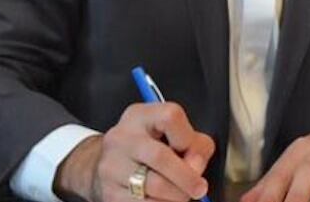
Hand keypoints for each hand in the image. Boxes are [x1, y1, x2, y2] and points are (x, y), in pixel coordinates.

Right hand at [54, 103, 214, 201]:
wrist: (111, 166)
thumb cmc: (150, 149)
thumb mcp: (174, 135)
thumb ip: (196, 145)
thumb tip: (196, 166)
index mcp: (141, 116)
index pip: (170, 117)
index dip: (187, 138)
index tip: (193, 154)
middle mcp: (122, 137)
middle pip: (160, 157)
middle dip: (187, 178)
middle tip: (199, 188)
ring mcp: (112, 165)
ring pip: (154, 186)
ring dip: (176, 196)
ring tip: (180, 195)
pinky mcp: (110, 192)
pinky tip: (163, 200)